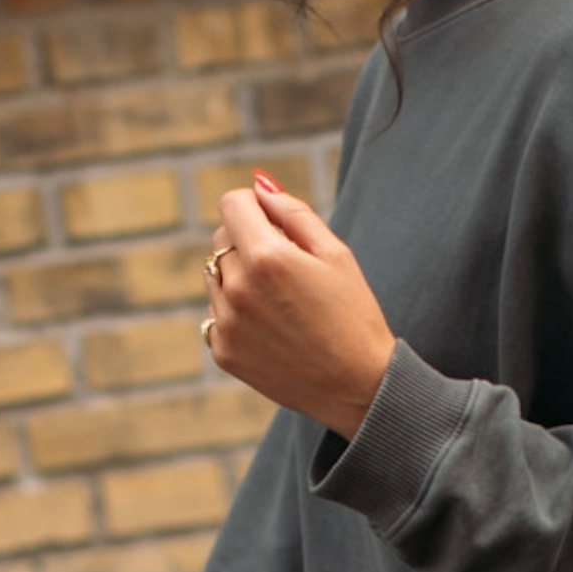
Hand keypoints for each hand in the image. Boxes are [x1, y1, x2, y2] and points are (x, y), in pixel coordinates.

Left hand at [203, 174, 395, 439]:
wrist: (355, 385)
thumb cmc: (353, 312)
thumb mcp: (335, 252)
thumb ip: (293, 212)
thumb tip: (260, 186)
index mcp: (267, 257)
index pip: (231, 204)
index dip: (254, 205)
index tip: (274, 221)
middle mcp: (237, 288)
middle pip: (222, 237)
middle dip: (249, 239)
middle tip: (289, 265)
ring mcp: (225, 323)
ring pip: (216, 274)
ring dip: (241, 275)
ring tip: (282, 300)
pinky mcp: (222, 351)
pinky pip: (216, 310)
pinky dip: (237, 309)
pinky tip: (272, 325)